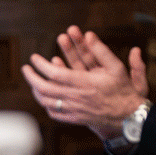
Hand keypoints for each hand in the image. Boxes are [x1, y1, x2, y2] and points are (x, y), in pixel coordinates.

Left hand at [21, 26, 148, 138]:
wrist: (129, 115)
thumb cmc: (122, 90)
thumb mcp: (116, 67)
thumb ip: (101, 50)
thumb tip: (89, 35)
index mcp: (83, 83)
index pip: (53, 73)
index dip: (40, 65)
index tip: (33, 58)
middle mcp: (75, 97)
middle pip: (44, 88)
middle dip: (31, 77)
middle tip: (26, 69)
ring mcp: (74, 110)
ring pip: (46, 102)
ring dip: (36, 91)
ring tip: (32, 82)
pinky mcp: (75, 119)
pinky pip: (54, 114)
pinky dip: (46, 105)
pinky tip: (44, 98)